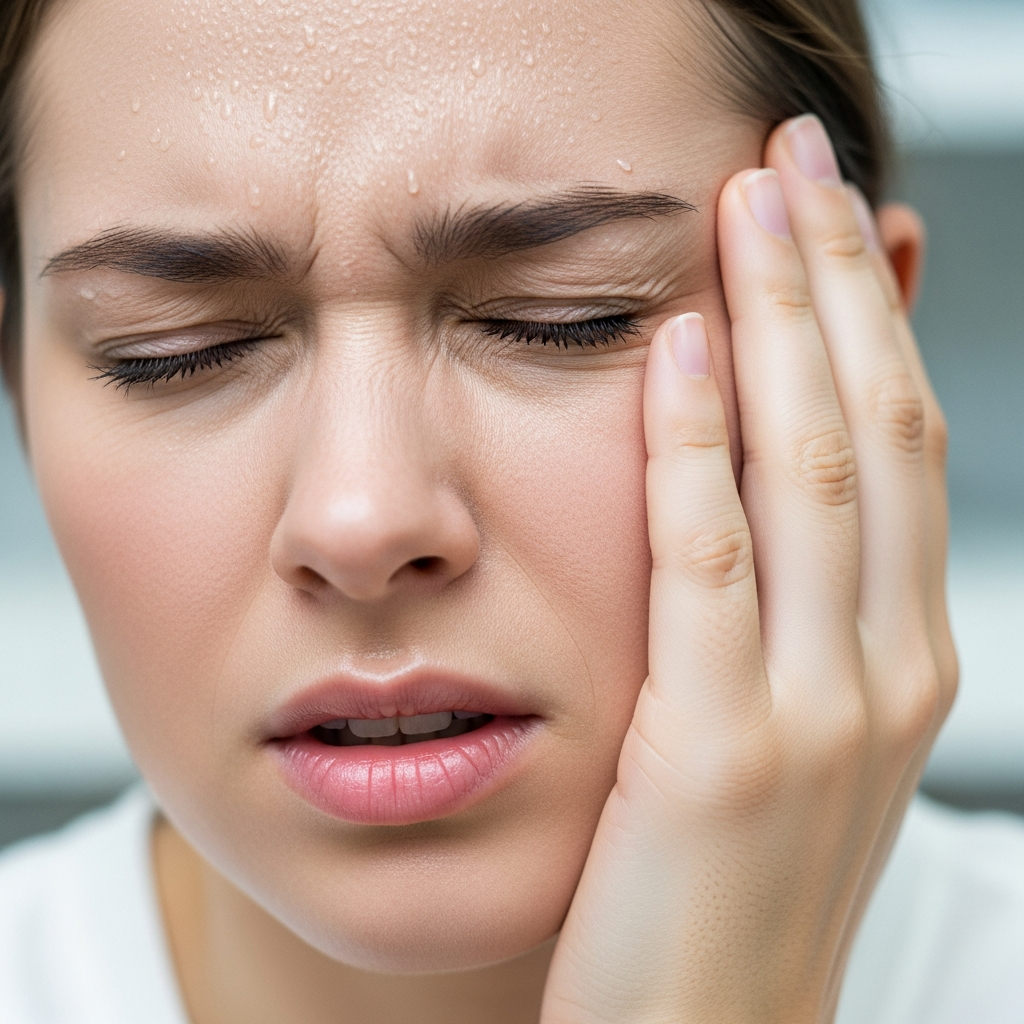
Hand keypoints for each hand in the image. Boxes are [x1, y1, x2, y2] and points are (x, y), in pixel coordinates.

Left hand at [540, 115, 956, 1023]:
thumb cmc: (729, 886)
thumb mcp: (786, 728)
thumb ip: (788, 600)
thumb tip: (766, 476)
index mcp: (899, 658)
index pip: (897, 442)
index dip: (864, 314)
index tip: (822, 210)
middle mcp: (883, 669)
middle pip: (873, 428)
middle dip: (830, 283)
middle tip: (793, 160)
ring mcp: (818, 711)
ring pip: (816, 472)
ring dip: (781, 326)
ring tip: (748, 205)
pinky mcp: (724, 749)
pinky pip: (711, 564)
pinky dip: (694, 449)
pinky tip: (670, 349)